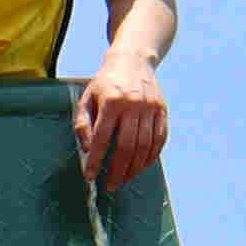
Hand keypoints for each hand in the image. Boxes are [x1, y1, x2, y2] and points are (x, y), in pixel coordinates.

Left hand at [75, 53, 169, 195]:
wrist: (133, 60)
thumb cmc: (105, 83)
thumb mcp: (87, 97)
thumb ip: (83, 123)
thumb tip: (87, 150)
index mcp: (112, 101)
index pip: (102, 137)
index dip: (95, 159)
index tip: (90, 176)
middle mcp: (133, 104)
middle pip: (127, 146)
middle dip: (118, 170)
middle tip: (111, 186)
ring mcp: (151, 107)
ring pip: (145, 146)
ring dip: (135, 168)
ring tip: (125, 179)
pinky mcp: (162, 110)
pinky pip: (159, 139)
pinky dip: (151, 157)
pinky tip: (141, 167)